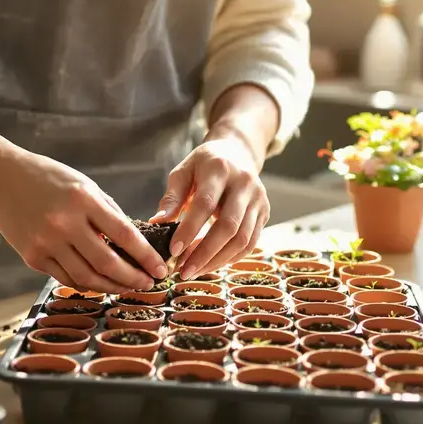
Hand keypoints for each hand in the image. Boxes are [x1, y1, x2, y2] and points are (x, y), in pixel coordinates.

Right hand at [0, 148, 167, 293]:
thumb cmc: (46, 177)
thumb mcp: (82, 184)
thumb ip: (107, 211)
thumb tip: (133, 241)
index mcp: (83, 200)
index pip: (124, 235)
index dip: (146, 257)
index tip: (161, 268)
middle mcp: (64, 223)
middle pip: (107, 263)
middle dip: (133, 278)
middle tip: (148, 284)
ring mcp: (46, 242)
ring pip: (86, 277)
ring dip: (111, 287)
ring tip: (126, 287)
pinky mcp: (32, 256)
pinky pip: (65, 278)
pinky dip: (86, 284)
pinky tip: (99, 283)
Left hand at [152, 129, 268, 279]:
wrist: (237, 153)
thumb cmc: (204, 165)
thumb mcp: (183, 172)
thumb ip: (172, 197)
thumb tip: (158, 222)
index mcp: (220, 169)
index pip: (205, 204)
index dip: (189, 229)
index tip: (173, 250)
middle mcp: (244, 183)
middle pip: (228, 226)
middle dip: (205, 253)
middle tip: (183, 270)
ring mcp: (259, 199)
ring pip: (242, 239)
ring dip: (217, 260)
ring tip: (194, 270)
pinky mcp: (265, 213)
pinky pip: (250, 243)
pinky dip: (230, 258)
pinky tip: (211, 264)